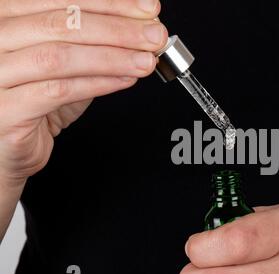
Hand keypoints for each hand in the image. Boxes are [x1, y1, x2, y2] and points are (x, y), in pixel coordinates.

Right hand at [0, 0, 166, 184]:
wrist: (7, 145)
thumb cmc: (34, 101)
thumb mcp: (66, 64)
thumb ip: (94, 44)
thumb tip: (140, 30)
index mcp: (7, 17)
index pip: (64, 0)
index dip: (112, 3)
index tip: (147, 10)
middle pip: (64, 23)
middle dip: (119, 29)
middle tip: (154, 36)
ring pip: (61, 56)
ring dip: (113, 57)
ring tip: (145, 61)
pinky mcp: (5, 108)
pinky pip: (58, 91)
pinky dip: (98, 84)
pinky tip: (124, 80)